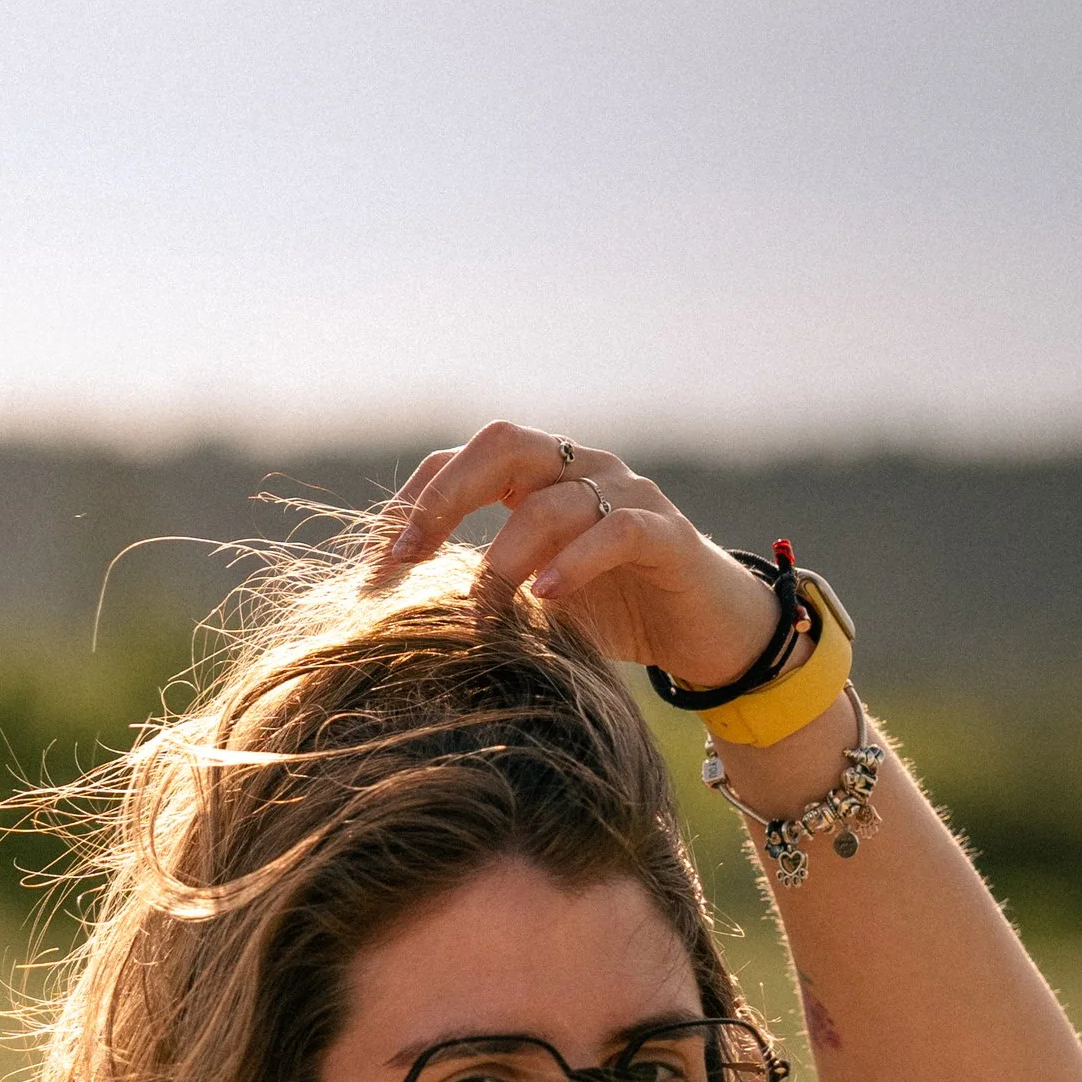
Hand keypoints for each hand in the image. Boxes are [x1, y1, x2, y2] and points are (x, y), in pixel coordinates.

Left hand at [373, 419, 782, 694]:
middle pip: (500, 445)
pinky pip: (614, 531)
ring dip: (504, 560)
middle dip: (443, 501)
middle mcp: (578, 467)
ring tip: (481, 616)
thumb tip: (401, 637)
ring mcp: (624, 492)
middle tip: (405, 564)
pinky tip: (546, 600)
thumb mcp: (532, 610)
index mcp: (536, 478)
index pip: (460, 462)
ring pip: (552, 500)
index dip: (411, 506)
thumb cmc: (613, 618)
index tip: (374, 571)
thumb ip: (482, 602)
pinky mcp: (665, 532)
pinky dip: (575, 563)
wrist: (706, 634)